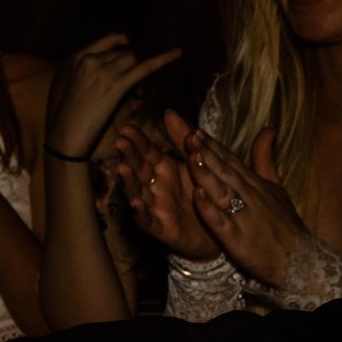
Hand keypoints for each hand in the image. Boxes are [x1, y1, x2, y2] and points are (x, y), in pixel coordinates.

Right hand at [47, 34, 180, 156]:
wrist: (66, 135)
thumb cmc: (65, 115)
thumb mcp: (67, 84)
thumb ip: (83, 69)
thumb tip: (103, 64)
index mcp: (76, 57)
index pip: (110, 39)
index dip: (127, 41)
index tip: (138, 46)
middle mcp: (90, 58)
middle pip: (125, 48)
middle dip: (138, 57)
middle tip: (146, 69)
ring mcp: (103, 70)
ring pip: (135, 56)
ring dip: (145, 65)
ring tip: (151, 77)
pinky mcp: (116, 84)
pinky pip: (144, 66)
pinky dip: (163, 59)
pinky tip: (178, 54)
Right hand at [113, 111, 217, 257]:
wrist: (221, 229)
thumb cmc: (205, 194)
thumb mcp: (195, 163)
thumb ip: (183, 140)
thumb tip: (169, 112)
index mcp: (164, 170)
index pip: (147, 152)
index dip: (138, 141)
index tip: (128, 129)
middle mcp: (155, 187)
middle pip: (138, 169)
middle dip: (128, 156)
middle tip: (120, 143)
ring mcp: (155, 207)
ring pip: (137, 192)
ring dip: (129, 181)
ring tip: (123, 168)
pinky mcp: (160, 228)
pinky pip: (147, 221)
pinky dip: (140, 213)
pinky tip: (136, 204)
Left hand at [182, 126, 309, 287]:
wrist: (302, 261)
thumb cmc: (285, 225)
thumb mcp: (276, 187)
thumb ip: (265, 159)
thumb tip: (267, 128)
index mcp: (255, 185)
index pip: (231, 161)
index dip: (214, 146)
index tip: (195, 130)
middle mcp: (249, 197)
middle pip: (225, 172)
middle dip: (207, 153)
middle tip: (188, 135)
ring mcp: (243, 217)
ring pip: (222, 192)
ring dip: (206, 174)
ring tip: (191, 156)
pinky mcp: (238, 239)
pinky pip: (221, 222)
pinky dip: (209, 209)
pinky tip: (196, 196)